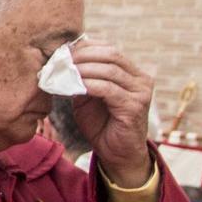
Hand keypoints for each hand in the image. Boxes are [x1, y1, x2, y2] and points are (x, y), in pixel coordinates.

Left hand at [67, 39, 155, 185]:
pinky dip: (87, 85)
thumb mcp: (88, 98)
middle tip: (60, 59)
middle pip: (111, 54)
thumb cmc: (102, 126)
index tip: (63, 51)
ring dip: (82, 69)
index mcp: (132, 74)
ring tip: (62, 71)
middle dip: (83, 55)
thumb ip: (81, 80)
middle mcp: (141, 79)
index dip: (86, 47)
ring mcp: (141, 92)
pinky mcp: (135, 106)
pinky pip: (108, 89)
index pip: (110, 49)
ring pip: (109, 70)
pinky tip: (72, 87)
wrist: (118, 154)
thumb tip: (61, 64)